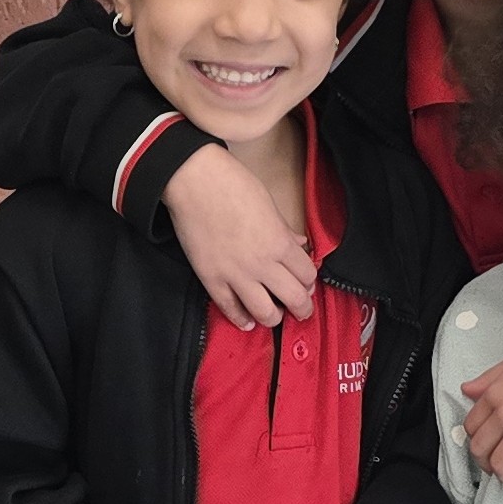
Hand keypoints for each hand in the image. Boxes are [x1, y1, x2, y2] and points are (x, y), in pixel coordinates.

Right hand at [164, 146, 315, 330]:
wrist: (193, 181)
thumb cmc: (233, 184)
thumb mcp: (269, 204)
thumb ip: (285, 230)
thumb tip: (299, 244)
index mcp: (280, 243)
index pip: (307, 275)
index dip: (309, 281)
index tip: (306, 282)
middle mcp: (262, 264)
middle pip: (294, 298)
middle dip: (302, 308)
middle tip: (301, 309)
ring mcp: (236, 275)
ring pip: (265, 313)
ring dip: (274, 318)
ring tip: (275, 315)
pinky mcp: (211, 279)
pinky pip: (230, 309)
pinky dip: (241, 320)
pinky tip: (248, 322)